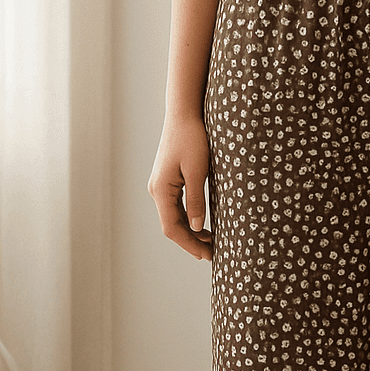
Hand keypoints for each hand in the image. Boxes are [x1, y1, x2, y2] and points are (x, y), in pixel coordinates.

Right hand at [147, 115, 213, 260]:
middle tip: (212, 255)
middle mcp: (157, 190)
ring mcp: (161, 186)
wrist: (184, 114)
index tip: (207, 256)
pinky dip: (189, 220)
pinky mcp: (168, 181)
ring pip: (174, 218)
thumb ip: (196, 200)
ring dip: (191, 233)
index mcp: (162, 190)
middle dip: (191, 242)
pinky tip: (202, 226)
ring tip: (211, 243)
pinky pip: (176, 208)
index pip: (172, 228)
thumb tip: (196, 227)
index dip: (189, 244)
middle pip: (172, 226)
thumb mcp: (197, 171)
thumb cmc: (192, 139)